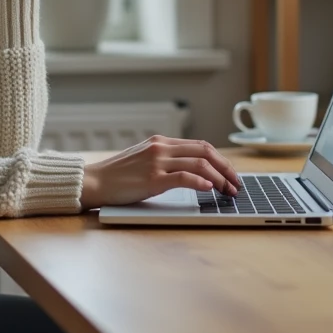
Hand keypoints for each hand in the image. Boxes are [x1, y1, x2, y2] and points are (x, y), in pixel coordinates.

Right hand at [79, 136, 242, 210]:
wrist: (95, 182)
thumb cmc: (117, 175)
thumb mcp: (143, 159)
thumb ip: (164, 159)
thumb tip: (191, 170)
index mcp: (161, 142)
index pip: (200, 145)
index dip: (220, 159)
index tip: (231, 173)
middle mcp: (161, 148)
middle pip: (205, 151)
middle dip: (226, 168)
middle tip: (236, 183)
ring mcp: (157, 162)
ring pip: (199, 163)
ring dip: (219, 178)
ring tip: (228, 191)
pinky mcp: (153, 179)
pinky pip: (184, 177)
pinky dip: (201, 182)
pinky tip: (210, 190)